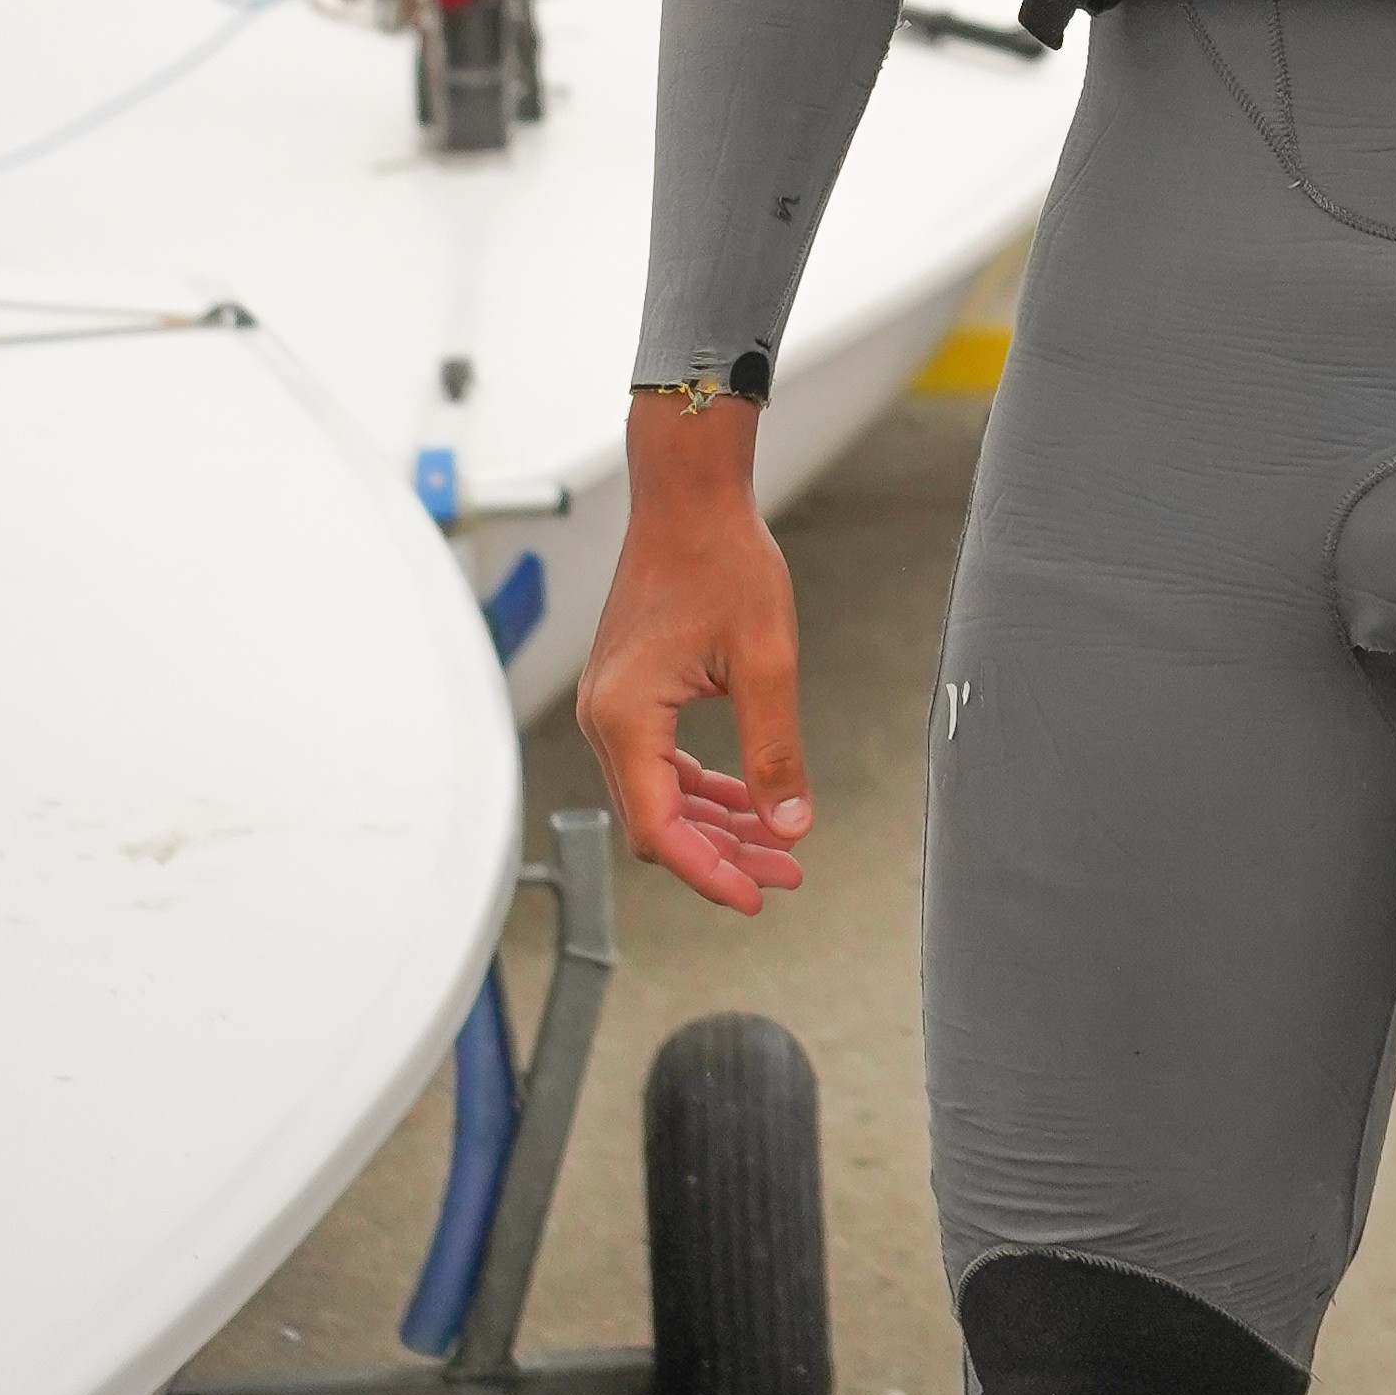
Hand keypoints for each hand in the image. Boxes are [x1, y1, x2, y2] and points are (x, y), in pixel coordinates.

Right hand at [578, 396, 812, 915]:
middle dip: (722, 854)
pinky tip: (747, 798)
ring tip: (778, 842)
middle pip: (656, 822)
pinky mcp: (626, 694)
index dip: (710, 873)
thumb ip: (774, 749)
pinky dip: (700, 788)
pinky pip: (658, 763)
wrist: (689, 496)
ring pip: (658, 797)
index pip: (660, 830)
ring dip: (715, 823)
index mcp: (624, 718)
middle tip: (786, 873)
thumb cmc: (724, 561)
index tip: (759, 898)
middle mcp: (603, 719)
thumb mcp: (764, 660)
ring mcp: (610, 707)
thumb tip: (792, 826)